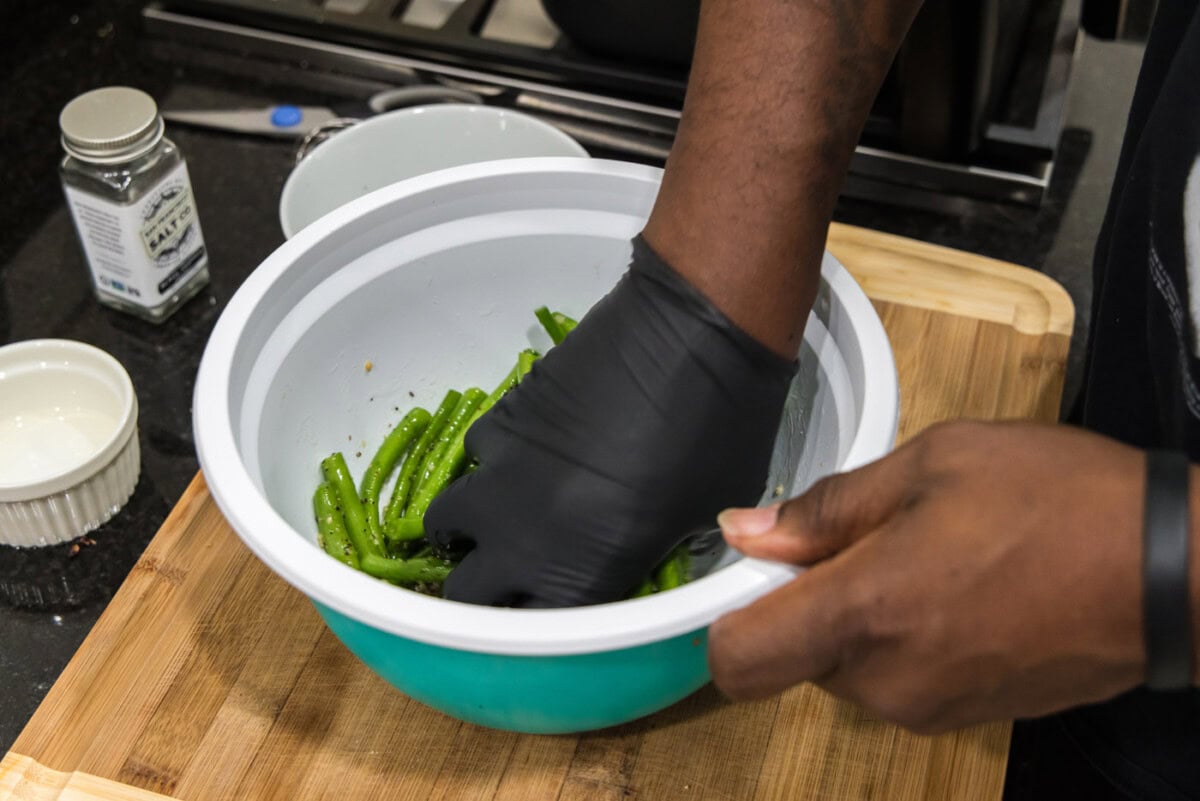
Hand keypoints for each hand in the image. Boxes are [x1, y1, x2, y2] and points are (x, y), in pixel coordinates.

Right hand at [424, 236, 795, 606]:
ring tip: (499, 512)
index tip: (546, 611)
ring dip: (466, 526)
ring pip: (447, 521)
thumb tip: (649, 548)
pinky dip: (490, 461)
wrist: (691, 335)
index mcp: (579, 575)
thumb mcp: (707, 517)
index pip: (528, 632)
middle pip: (466, 592)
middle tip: (508, 573)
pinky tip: (525, 449)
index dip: (536, 624)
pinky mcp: (499, 419)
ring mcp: (501, 475)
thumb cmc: (721, 433)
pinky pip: (474, 456)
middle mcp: (523, 537)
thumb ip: (662, 551)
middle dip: (480, 591)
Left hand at [708, 421, 1148, 733]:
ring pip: (844, 667)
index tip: (753, 572)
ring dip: (860, 618)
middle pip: (791, 657)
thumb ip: (826, 509)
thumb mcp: (931, 465)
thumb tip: (743, 531)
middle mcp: (885, 681)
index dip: (725, 617)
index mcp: (865, 613)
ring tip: (929, 556)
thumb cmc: (1050, 499)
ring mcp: (927, 710)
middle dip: (807, 601)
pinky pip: (896, 680)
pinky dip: (902, 640)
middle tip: (871, 537)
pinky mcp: (965, 718)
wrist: (1171, 570)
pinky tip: (958, 590)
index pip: (737, 659)